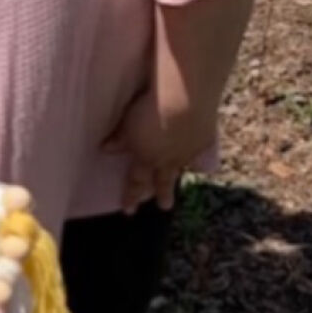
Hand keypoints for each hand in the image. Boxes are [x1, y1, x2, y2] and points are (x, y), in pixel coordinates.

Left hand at [103, 84, 217, 214]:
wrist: (186, 101)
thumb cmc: (150, 110)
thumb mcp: (128, 123)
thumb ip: (120, 138)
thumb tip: (105, 149)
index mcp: (147, 157)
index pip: (137, 181)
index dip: (131, 195)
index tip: (129, 210)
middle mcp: (169, 159)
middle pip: (164, 181)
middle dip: (163, 194)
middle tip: (165, 207)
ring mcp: (189, 151)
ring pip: (182, 167)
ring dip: (179, 174)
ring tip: (179, 179)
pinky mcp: (205, 139)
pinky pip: (200, 151)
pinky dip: (197, 154)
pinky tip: (199, 153)